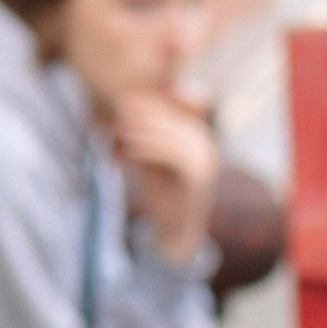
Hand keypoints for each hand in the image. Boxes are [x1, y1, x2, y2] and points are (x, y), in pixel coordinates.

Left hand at [111, 89, 218, 264]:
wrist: (173, 229)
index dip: (152, 102)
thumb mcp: (149, 155)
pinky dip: (152, 151)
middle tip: (119, 107)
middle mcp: (206, 145)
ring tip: (120, 128)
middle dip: (146, 112)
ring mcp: (207, 161)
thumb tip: (120, 107)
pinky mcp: (201, 179)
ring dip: (146, 129)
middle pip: (177, 119)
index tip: (124, 98)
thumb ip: (144, 133)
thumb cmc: (158, 190)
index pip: (177, 108)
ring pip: (176, 136)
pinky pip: (177, 159)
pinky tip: (130, 149)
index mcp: (196, 136)